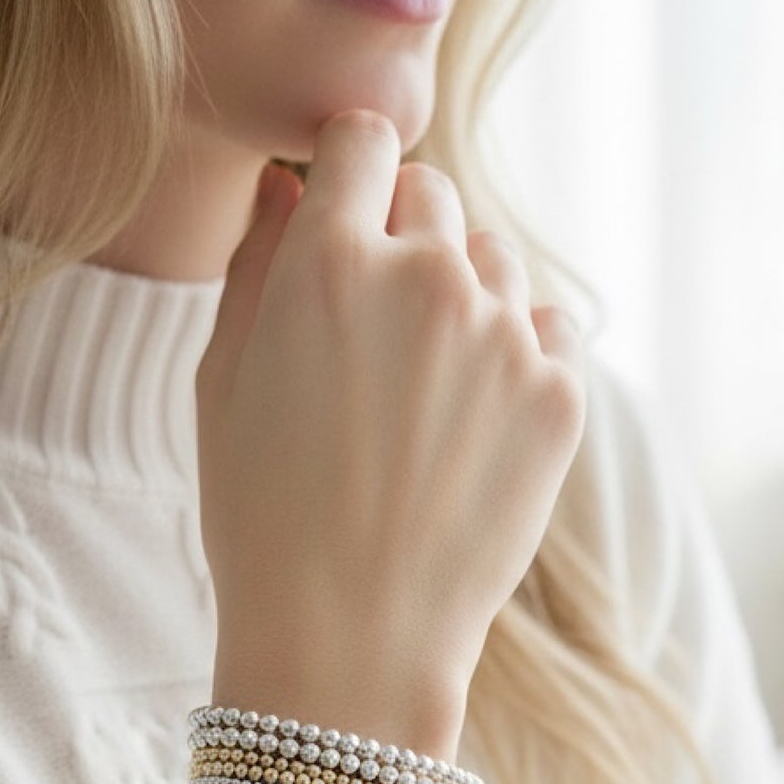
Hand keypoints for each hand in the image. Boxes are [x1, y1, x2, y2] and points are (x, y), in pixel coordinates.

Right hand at [197, 109, 587, 762]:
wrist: (349, 642)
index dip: (345, 170)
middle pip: (431, 194)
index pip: (359, 141)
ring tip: (419, 389)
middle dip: (399, 234)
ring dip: (459, 294)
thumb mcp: (222, 387)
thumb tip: (287, 191)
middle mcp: (428, 278)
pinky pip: (547, 330)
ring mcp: (505, 336)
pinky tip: (468, 421)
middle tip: (370, 325)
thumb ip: (255, 267)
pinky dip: (515, 353)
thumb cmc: (263, 522)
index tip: (341, 209)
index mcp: (328, 264)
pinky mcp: (561, 397)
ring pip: (493, 262)